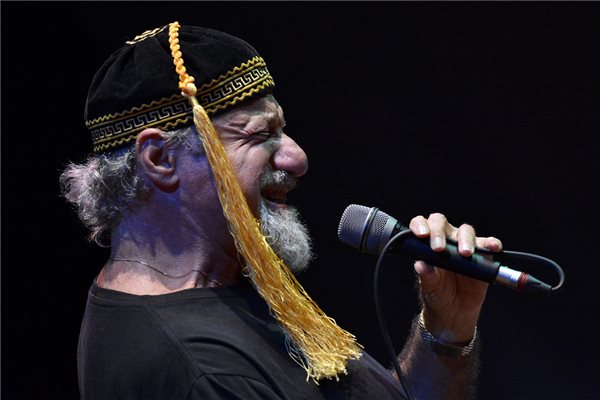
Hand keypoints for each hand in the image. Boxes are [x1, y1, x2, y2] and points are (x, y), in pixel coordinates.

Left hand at [409, 213, 502, 343]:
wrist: (454, 313)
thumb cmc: (437, 295)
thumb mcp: (429, 288)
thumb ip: (426, 276)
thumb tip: (420, 265)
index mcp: (427, 245)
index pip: (423, 226)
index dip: (420, 225)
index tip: (421, 235)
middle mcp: (445, 240)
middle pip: (442, 223)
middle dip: (440, 232)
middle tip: (439, 249)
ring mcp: (464, 246)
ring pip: (466, 231)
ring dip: (465, 239)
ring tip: (465, 253)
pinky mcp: (482, 256)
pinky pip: (488, 244)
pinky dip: (491, 243)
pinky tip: (492, 247)